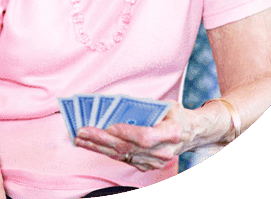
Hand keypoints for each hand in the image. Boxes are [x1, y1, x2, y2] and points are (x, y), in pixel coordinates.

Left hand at [73, 102, 193, 171]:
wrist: (191, 134)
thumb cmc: (175, 115)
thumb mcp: (166, 105)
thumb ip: (145, 108)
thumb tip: (115, 106)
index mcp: (172, 133)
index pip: (146, 136)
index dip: (127, 132)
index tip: (109, 125)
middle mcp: (164, 152)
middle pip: (128, 148)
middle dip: (101, 139)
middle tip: (82, 131)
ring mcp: (155, 162)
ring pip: (122, 155)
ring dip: (98, 147)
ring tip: (79, 138)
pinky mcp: (146, 166)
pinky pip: (123, 158)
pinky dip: (105, 151)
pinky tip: (91, 144)